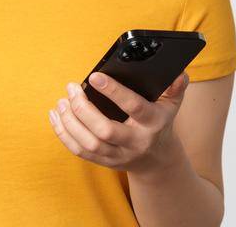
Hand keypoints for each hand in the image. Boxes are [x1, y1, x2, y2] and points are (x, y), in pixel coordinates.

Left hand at [47, 72, 191, 173]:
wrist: (156, 159)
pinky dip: (63, 134)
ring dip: (70, 121)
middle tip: (72, 88)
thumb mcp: (171, 105)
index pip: (134, 107)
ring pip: (88, 143)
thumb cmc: (159, 122)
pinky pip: (79, 151)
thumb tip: (178, 73)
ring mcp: (118, 155)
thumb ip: (175, 88)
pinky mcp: (103, 162)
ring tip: (62, 101)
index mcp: (152, 123)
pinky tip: (56, 116)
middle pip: (104, 130)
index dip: (114, 92)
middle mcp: (135, 142)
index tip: (94, 76)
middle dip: (83, 109)